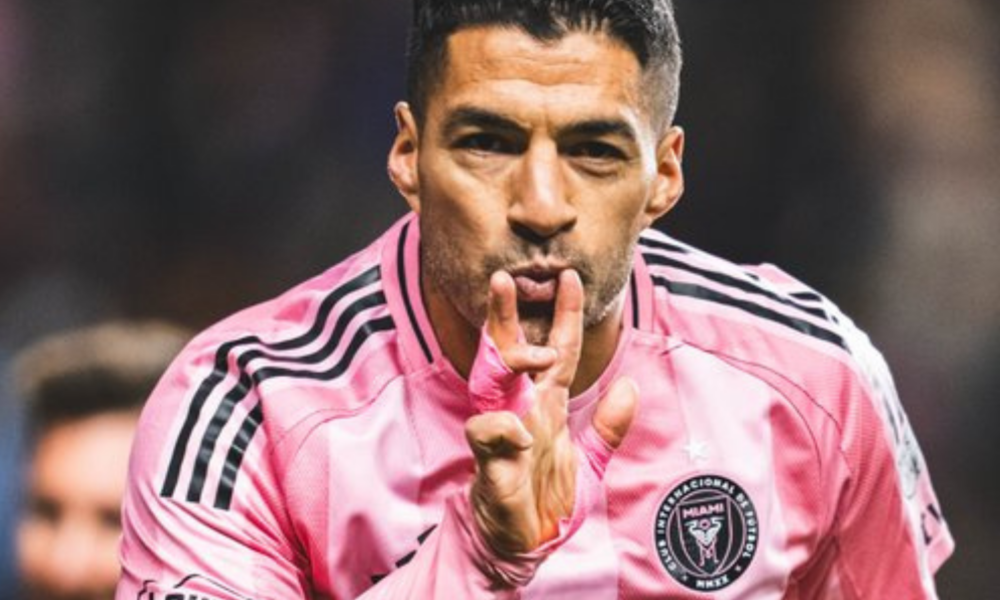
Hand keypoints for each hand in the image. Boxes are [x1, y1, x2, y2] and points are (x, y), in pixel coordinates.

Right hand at [465, 270, 637, 557]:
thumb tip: (630, 387)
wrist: (524, 544)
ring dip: (504, 361)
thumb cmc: (547, 499)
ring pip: (492, 384)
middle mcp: (520, 410)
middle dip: (507, 315)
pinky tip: (520, 432)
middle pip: (510, 352)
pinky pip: (488, 435)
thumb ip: (609, 425)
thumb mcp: (591, 460)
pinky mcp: (490, 463)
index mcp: (545, 405)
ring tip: (527, 349)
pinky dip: (503, 428)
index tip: (571, 279)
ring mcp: (502, 433)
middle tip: (507, 278)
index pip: (554, 350)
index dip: (564, 315)